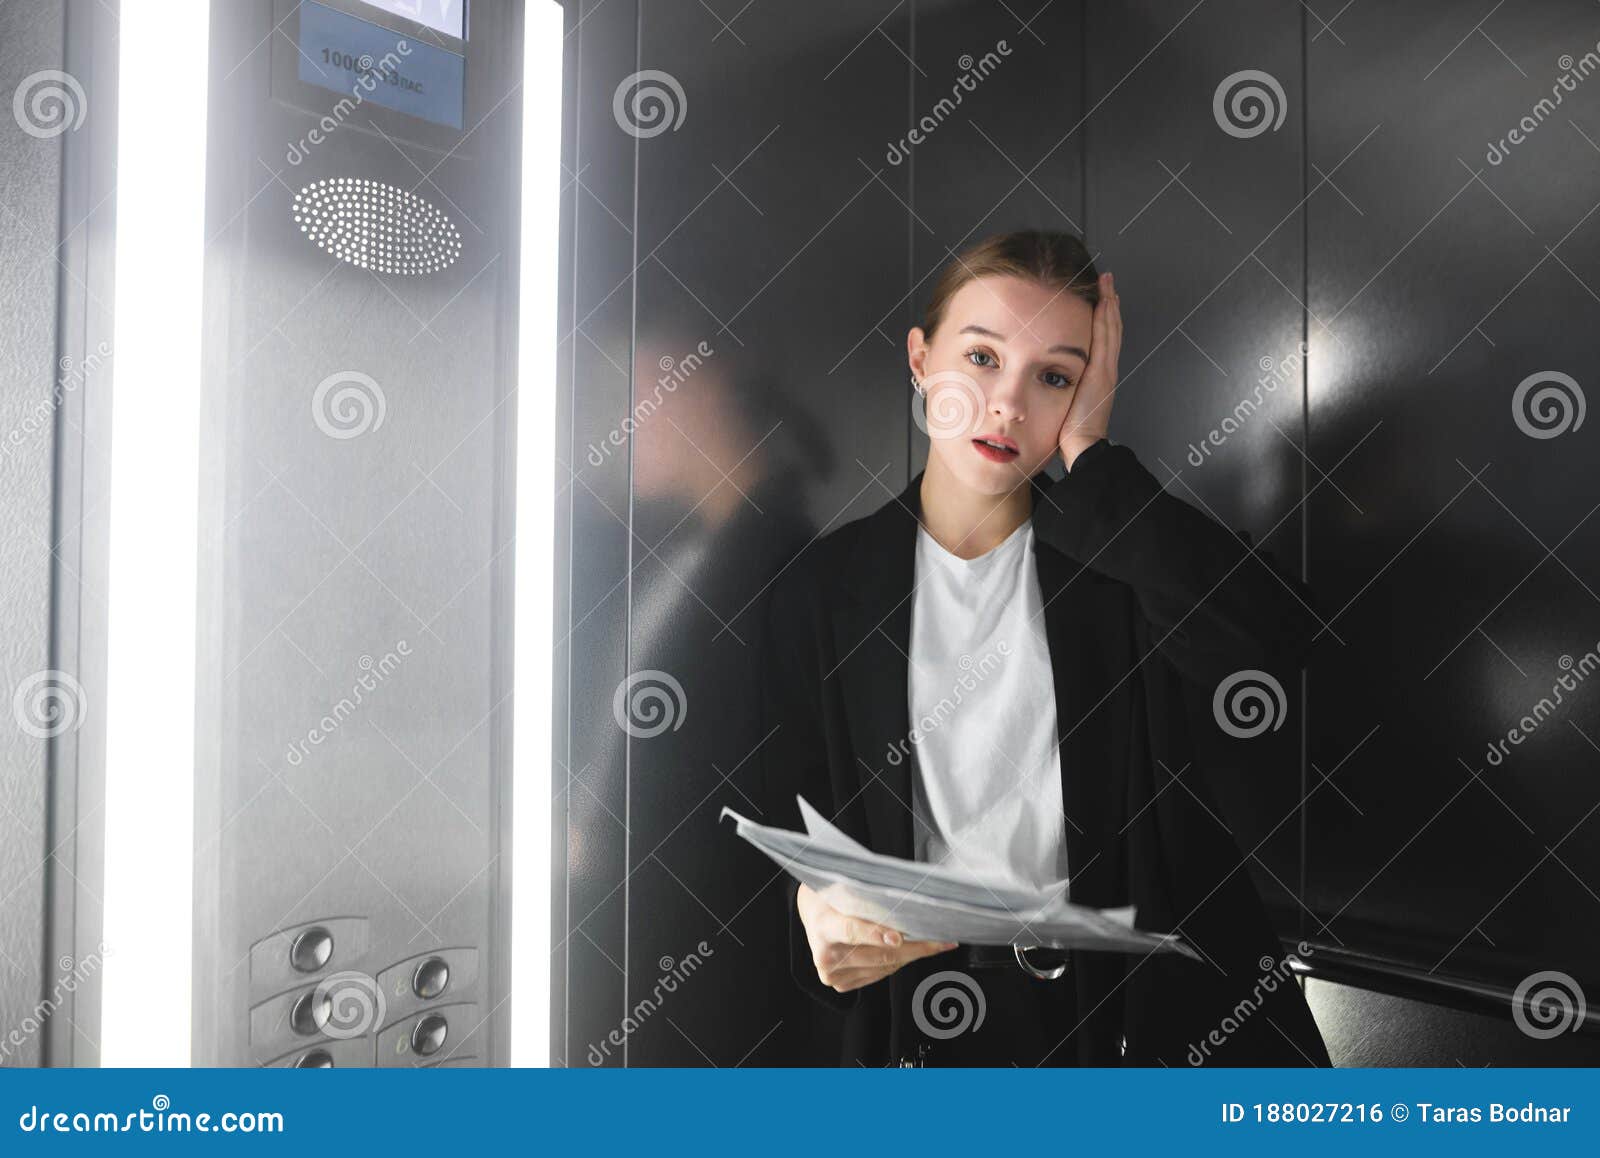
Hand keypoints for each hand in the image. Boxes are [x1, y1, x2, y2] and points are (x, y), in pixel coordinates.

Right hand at [795, 883, 956, 992]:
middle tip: (942, 939)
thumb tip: (905, 903)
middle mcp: (826, 955)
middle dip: (915, 946)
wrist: (815, 914)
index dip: (876, 934)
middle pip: (877, 953)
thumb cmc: (833, 895)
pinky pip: (881, 973)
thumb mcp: (845, 886)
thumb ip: (868, 897)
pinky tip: (914, 950)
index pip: (851, 930)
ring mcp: (833, 973)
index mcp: (823, 926)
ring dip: (913, 954)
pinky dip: (901, 961)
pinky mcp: (842, 984)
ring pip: (885, 966)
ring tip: (936, 943)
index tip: (899, 937)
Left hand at [1058, 271, 1121, 469]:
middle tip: (1105, 281)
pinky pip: (1105, 337)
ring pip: (1110, 329)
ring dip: (1108, 303)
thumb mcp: (1062, 406)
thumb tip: (1041, 384)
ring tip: (1106, 282)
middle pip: (1109, 329)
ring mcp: (1106, 370)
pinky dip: (1106, 317)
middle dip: (1108, 303)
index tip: (1098, 298)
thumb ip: (1057, 392)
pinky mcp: (1102, 372)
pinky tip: (1105, 300)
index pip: (1101, 340)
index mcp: (1096, 378)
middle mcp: (1105, 371)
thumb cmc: (1069, 434)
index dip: (1101, 318)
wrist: (1082, 448)